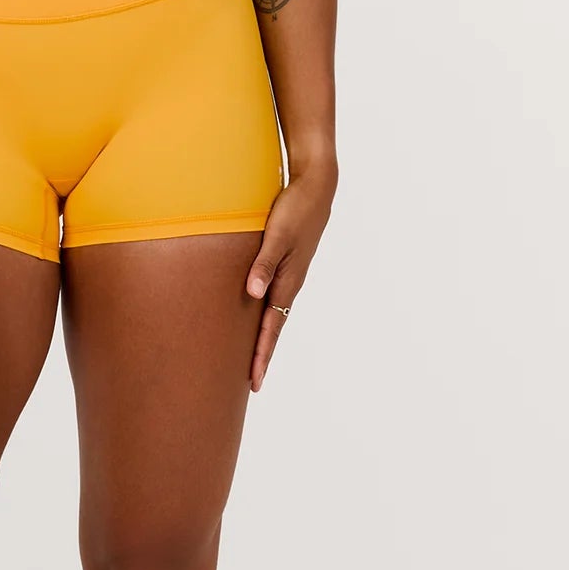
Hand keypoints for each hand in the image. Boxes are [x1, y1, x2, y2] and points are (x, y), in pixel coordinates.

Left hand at [245, 167, 336, 391]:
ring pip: (273, 314)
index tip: (254, 380)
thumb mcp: (277, 234)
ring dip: (263, 337)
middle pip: (273, 329)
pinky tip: (255, 317)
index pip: (271, 328)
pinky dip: (263, 315)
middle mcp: (290, 283)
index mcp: (288, 281)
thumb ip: (263, 263)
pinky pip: (272, 298)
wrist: (316, 186)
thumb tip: (254, 293)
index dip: (261, 354)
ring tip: (252, 357)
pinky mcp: (286, 264)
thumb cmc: (295, 209)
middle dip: (262, 355)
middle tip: (251, 383)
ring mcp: (289, 275)